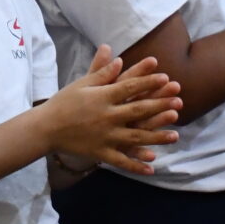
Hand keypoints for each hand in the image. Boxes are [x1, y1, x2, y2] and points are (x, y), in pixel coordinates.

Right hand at [42, 46, 180, 175]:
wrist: (45, 128)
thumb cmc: (63, 102)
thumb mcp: (81, 84)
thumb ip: (101, 72)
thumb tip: (118, 57)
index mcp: (102, 97)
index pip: (129, 87)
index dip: (148, 82)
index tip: (166, 78)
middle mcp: (106, 116)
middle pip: (138, 110)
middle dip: (160, 106)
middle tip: (179, 103)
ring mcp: (105, 136)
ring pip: (135, 137)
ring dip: (157, 136)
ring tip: (175, 136)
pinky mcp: (101, 153)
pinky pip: (121, 160)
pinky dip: (137, 165)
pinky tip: (152, 167)